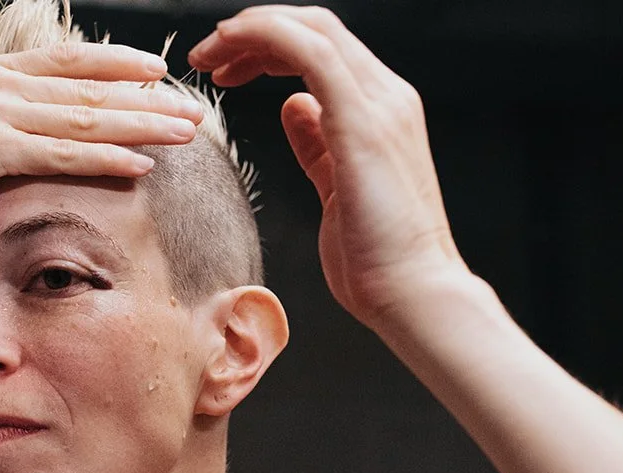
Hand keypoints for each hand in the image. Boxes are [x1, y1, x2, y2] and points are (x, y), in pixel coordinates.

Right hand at [0, 43, 202, 224]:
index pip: (71, 60)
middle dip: (147, 99)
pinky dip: (106, 159)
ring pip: (86, 119)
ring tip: (183, 134)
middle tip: (191, 109)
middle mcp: (2, 85)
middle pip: (91, 89)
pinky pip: (63, 156)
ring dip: (141, 126)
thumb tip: (25, 133)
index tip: (157, 71)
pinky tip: (141, 165)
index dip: (119, 63)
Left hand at [188, 6, 465, 325]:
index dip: (270, 44)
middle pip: (316, 27)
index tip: (226, 69)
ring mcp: (380, 105)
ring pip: (312, 29)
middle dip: (254, 31)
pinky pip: (309, 54)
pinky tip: (229, 56)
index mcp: (383, 110)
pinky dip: (265, 39)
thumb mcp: (335, 188)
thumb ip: (317, 143)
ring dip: (251, 31)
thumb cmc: (377, 261)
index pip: (324, 47)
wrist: (414, 295)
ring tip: (208, 57)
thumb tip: (295, 107)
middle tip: (208, 58)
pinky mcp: (362, 123)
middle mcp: (388, 97)